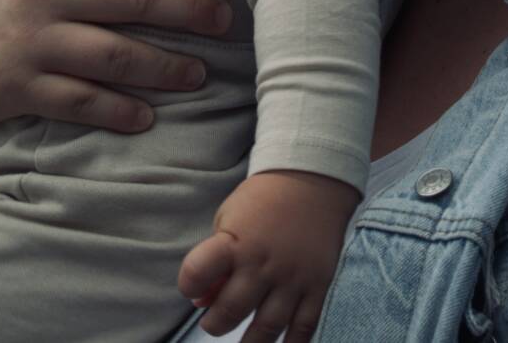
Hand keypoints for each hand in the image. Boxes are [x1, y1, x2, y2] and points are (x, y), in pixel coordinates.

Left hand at [179, 170, 358, 342]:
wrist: (312, 180)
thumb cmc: (263, 200)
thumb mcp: (229, 218)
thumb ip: (215, 261)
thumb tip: (202, 303)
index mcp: (236, 242)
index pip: (197, 272)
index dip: (189, 286)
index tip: (194, 287)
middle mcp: (263, 264)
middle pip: (230, 311)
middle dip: (215, 323)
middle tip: (215, 320)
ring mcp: (292, 278)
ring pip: (267, 328)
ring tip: (242, 339)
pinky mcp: (317, 286)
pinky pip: (304, 328)